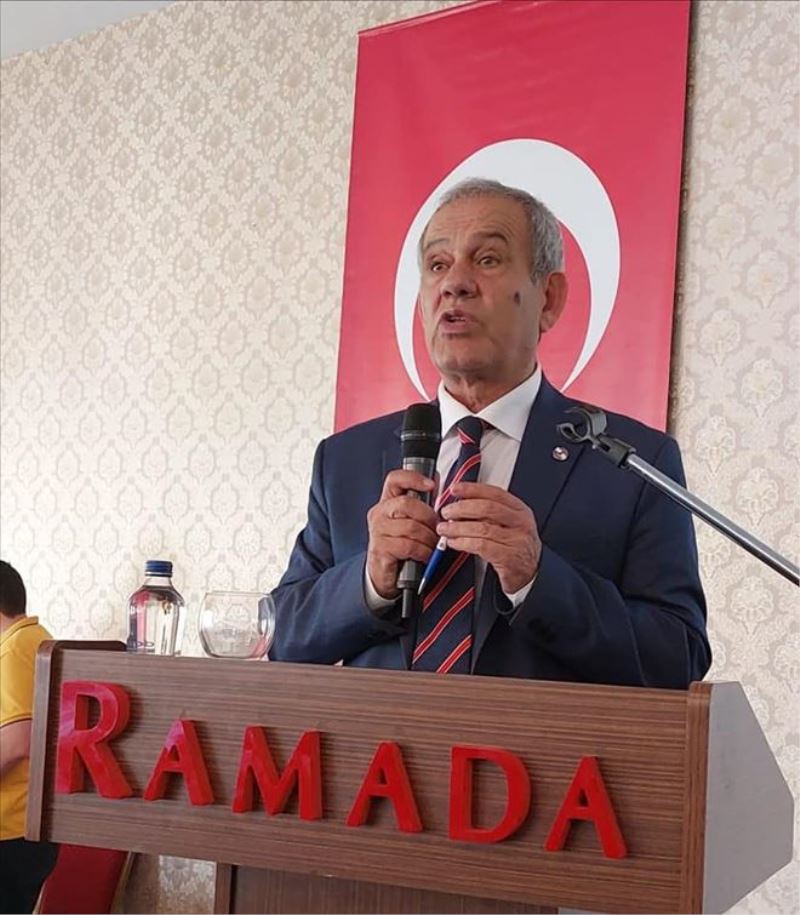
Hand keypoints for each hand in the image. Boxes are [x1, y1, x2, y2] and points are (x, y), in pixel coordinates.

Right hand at [366, 470, 438, 599]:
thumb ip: (420, 509)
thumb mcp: (409, 524)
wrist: (383, 575)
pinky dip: (423, 551)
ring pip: (411, 526)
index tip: (431, 484)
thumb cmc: (400, 547)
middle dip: (429, 517)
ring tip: (432, 546)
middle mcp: (379, 514)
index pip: (395, 480)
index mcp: (387, 503)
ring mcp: (378, 531)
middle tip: (437, 529)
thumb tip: (440, 494)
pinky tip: (424, 556)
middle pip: (407, 504)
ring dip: (428, 538)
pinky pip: (409, 545)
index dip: (413, 478)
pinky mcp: (381, 549)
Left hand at [437, 481, 540, 594]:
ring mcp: (516, 540)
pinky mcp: (508, 557)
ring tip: (444, 528)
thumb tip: (459, 502)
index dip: (472, 489)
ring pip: (481, 528)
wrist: (532, 572)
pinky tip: (454, 542)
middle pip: (487, 509)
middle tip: (446, 512)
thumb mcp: (509, 524)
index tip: (455, 489)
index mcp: (520, 510)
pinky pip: (480, 546)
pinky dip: (463, 542)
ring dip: (457, 527)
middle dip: (461, 508)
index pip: (494, 493)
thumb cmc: (515, 546)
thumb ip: (489, 513)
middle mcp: (521, 523)